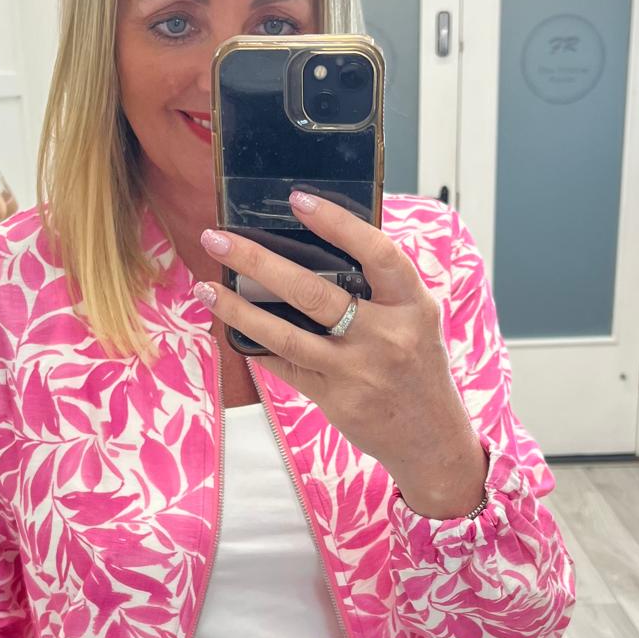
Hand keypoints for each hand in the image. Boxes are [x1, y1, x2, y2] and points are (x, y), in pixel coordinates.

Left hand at [195, 190, 487, 517]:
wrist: (431, 437)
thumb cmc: (418, 365)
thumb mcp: (416, 318)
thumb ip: (381, 286)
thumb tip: (318, 244)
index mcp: (412, 305)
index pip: (377, 254)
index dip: (338, 224)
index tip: (298, 200)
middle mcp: (386, 336)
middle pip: (313, 292)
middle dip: (258, 261)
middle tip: (218, 238)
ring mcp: (357, 371)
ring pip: (286, 334)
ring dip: (239, 309)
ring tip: (207, 287)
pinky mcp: (335, 399)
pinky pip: (286, 365)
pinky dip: (256, 345)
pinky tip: (230, 327)